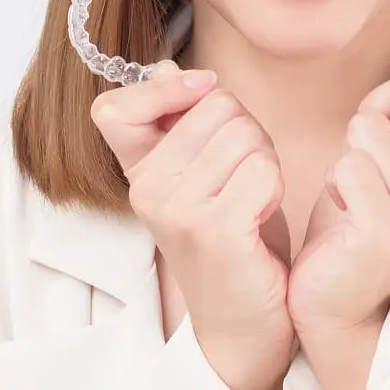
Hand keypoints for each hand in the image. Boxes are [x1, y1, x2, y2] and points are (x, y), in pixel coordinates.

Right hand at [90, 59, 295, 389]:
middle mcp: (146, 189)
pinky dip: (275, 188)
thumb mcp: (202, 173)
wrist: (246, 323)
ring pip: (244, 133)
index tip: (201, 94)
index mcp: (137, 172)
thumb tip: (164, 67)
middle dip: (247, 132)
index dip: (164, 90)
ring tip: (252, 200)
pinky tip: (260, 219)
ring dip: (265, 161)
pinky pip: (263, 168)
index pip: (114, 109)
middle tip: (244, 180)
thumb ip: (180, 122)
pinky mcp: (213, 230)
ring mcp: (175, 210)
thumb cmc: (233, 240)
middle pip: (215, 105)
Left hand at [287, 50, 389, 336]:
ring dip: (350, 148)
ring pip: (370, 124)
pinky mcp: (384, 229)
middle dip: (378, 106)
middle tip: (370, 150)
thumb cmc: (361, 213)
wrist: (340, 296)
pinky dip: (335, 180)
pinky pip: (349, 165)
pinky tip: (345, 208)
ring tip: (356, 184)